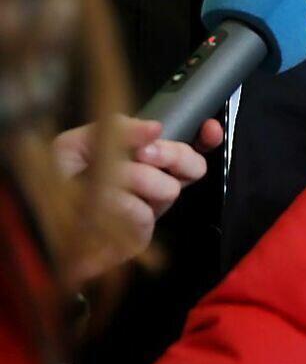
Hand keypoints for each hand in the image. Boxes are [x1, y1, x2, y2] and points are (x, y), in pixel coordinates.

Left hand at [56, 116, 224, 283]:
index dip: (207, 137)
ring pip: (167, 188)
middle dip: (171, 154)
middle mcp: (154, 184)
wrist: (37, 224)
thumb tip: (156, 127)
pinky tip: (99, 204)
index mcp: (145, 160)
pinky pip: (142, 212)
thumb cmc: (57, 182)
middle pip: (193, 165)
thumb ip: (118, 129)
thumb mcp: (79, 143)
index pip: (190, 146)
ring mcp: (150, 210)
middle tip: (144, 155)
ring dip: (133, 179)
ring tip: (104, 183)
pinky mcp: (140, 236)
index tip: (210, 129)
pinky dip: (117, 203)